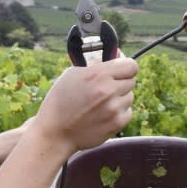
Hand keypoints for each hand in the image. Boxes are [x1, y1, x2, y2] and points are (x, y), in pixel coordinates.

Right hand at [0, 53, 135, 163]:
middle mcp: (108, 90)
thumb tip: (117, 55)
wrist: (55, 132)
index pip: (131, 65)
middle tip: (106, 88)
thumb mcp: (72, 74)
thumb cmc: (60, 101)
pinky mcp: (116, 123)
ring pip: (130, 97)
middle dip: (120, 82)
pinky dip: (119, 112)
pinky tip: (103, 114)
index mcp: (98, 75)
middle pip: (131, 81)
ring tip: (101, 103)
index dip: (126, 66)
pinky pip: (128, 112)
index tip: (121, 70)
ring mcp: (114, 108)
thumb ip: (96, 63)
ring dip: (120, 98)